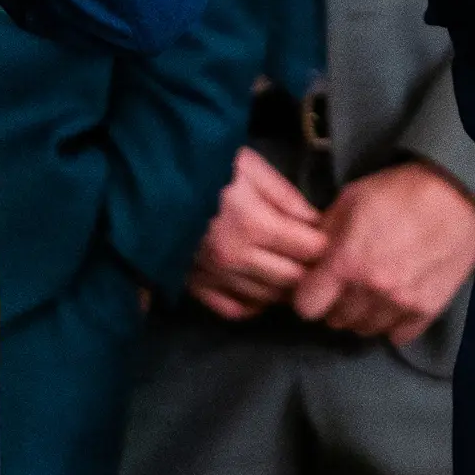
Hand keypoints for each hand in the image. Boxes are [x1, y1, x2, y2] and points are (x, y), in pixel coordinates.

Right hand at [184, 146, 326, 318]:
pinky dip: (252, 304)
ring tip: (290, 271)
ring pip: (267, 297)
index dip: (325, 243)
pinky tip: (259, 289)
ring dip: (284, 288)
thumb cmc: (203, 165)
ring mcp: (214, 275)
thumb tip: (315, 220)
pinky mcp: (194, 285)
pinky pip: (232, 309)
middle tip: (313, 257)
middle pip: (293, 278)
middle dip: (310, 268)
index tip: (328, 236)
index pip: (309, 249)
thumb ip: (285, 195)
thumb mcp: (249, 166)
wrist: (146, 179)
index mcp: (253, 223)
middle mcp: (236, 257)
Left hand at [292, 160, 474, 343]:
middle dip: (335, 303)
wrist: (456, 195)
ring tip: (371, 291)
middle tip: (346, 282)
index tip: (316, 285)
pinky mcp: (427, 310)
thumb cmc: (400, 191)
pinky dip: (392, 322)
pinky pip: (397, 335)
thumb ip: (324, 233)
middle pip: (335, 320)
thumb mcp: (350, 199)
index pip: (306, 307)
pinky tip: (394, 300)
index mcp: (346, 262)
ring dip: (362, 314)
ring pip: (365, 330)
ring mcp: (401, 303)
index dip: (307, 295)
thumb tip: (308, 256)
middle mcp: (371, 290)